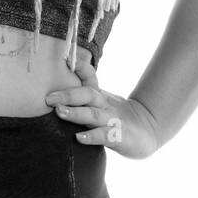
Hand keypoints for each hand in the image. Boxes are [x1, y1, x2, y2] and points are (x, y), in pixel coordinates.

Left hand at [45, 58, 159, 159]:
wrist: (147, 131)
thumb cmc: (114, 116)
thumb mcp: (100, 102)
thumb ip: (82, 92)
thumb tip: (60, 76)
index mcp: (99, 95)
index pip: (90, 77)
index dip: (79, 68)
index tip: (64, 60)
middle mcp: (105, 105)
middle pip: (88, 94)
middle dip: (68, 95)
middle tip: (49, 98)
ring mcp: (112, 121)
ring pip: (93, 115)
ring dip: (76, 113)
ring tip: (59, 112)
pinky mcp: (118, 138)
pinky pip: (104, 136)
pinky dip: (92, 137)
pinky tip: (79, 138)